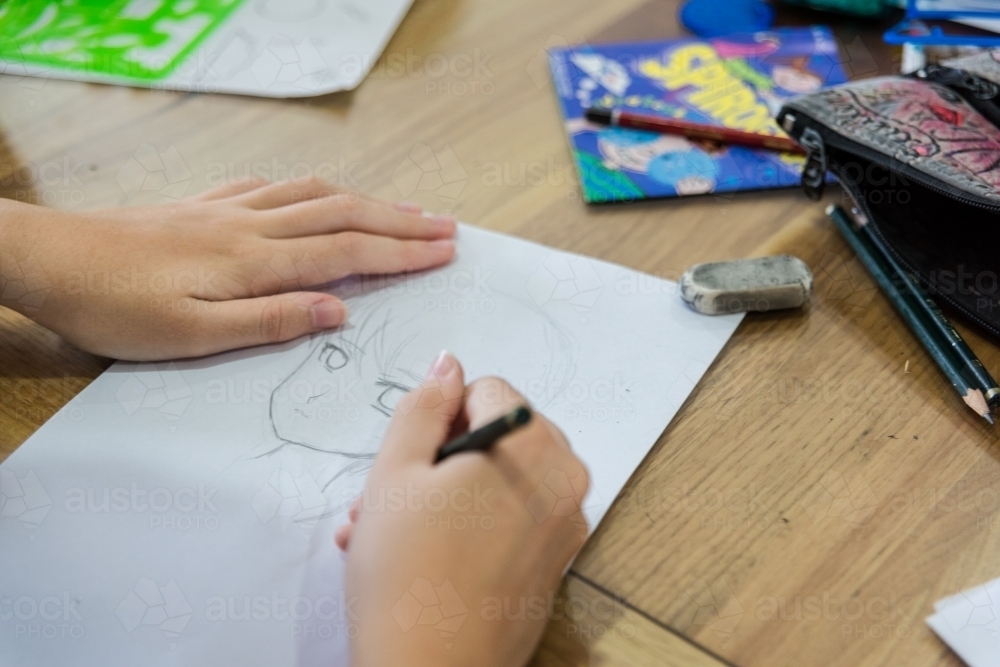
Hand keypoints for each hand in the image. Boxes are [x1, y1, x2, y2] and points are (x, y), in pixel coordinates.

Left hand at [0, 178, 454, 359]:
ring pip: (313, 195)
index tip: (445, 251)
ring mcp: (228, 209)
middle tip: (446, 226)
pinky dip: (311, 189)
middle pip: (343, 214)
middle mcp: (251, 226)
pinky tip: (315, 192)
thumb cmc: (115, 307)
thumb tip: (338, 310)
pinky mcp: (203, 205)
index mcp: (255, 262)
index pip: (347, 253)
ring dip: (366, 200)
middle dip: (400, 221)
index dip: (401, 252)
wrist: (48, 258)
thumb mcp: (193, 336)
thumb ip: (270, 320)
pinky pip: (273, 187)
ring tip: (403, 208)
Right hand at [342, 352, 589, 666]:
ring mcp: (564, 526)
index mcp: (533, 445)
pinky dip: (471, 524)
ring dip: (445, 495)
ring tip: (388, 532)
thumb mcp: (395, 472)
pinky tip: (422, 553)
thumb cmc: (408, 575)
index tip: (414, 458)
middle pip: (499, 436)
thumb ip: (424, 406)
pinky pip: (513, 520)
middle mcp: (564, 480)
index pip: (487, 391)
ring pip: (500, 481)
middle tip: (391, 495)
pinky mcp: (554, 563)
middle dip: (441, 458)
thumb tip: (448, 365)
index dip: (440, 419)